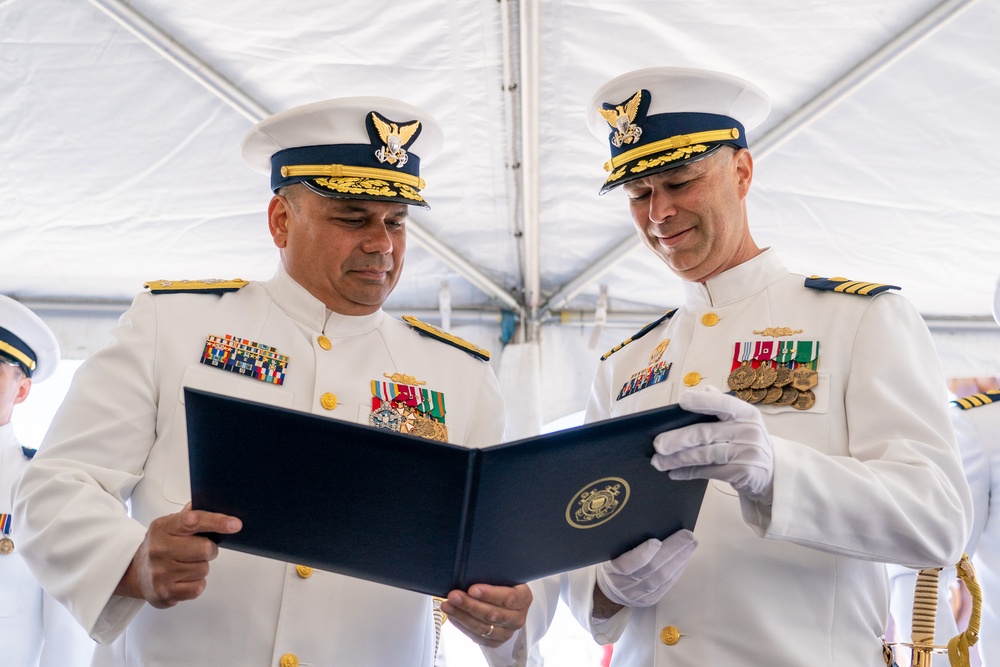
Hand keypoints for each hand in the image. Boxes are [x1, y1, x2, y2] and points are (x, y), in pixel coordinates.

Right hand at [115, 503, 241, 607]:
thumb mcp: (169, 525)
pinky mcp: (164, 593)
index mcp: (163, 527)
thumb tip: (213, 501)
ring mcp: (160, 572)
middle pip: (204, 549)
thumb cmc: (160, 545)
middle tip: (200, 550)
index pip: (193, 521)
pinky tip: (184, 578)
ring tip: (186, 565)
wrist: (135, 573)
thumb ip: (190, 515)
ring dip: (201, 567)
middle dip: (209, 550)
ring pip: (203, 569)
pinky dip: (196, 584)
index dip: (217, 522)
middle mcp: (159, 549)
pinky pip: (198, 588)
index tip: (235, 524)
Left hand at [440, 583, 531, 647]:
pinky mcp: (495, 642)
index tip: (472, 589)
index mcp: (523, 598)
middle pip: (493, 615)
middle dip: (470, 605)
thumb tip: (470, 570)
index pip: (508, 598)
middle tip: (454, 595)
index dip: (489, 594)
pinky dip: (462, 626)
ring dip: (462, 616)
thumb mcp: (504, 576)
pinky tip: (453, 616)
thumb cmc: (504, 584)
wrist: (510, 602)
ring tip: (447, 606)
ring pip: (483, 628)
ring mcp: (507, 632)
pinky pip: (477, 637)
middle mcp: (517, 618)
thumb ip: (493, 575)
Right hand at [596, 530, 696, 608]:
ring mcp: (638, 595)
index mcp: (611, 570)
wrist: (607, 591)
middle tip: (688, 535)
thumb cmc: (610, 561)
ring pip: (662, 577)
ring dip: (680, 559)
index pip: (626, 565)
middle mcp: (624, 585)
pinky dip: (678, 570)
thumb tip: (650, 524)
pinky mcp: (649, 600)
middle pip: (652, 568)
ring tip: (691, 543)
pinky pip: (667, 585)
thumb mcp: (608, 551)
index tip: (656, 541)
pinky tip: (685, 557)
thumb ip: (623, 543)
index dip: (642, 554)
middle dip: (672, 550)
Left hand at [652, 386, 774, 502]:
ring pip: (704, 455)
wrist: (772, 472)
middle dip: (678, 439)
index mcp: (746, 413)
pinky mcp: (743, 473)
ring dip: (677, 459)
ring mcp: (747, 453)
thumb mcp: (741, 421)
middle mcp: (748, 431)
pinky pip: (709, 472)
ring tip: (658, 462)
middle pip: (706, 433)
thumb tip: (704, 389)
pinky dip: (688, 472)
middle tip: (657, 444)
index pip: (724, 404)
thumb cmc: (747, 442)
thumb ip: (721, 404)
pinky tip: (674, 472)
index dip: (703, 401)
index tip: (682, 401)